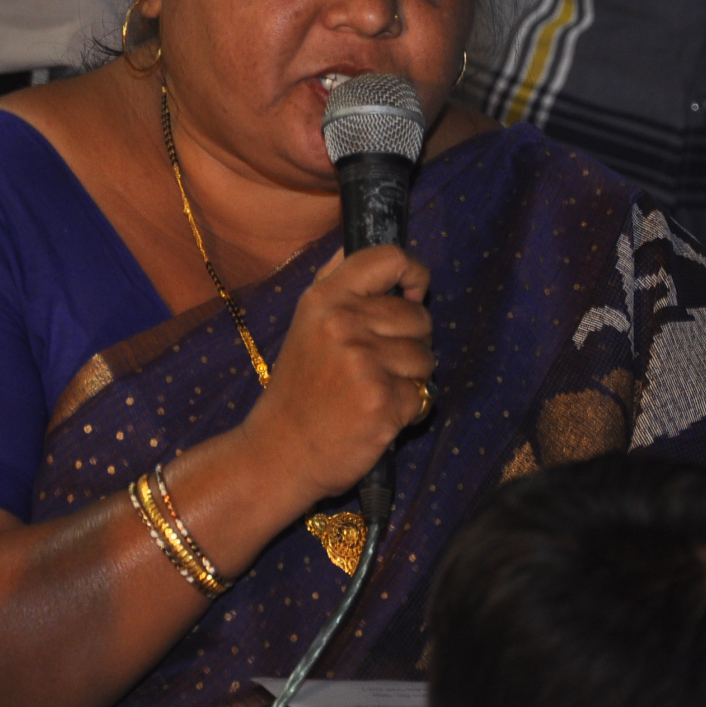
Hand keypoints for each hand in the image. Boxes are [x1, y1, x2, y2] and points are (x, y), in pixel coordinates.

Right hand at [241, 246, 434, 501]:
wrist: (279, 453)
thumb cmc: (299, 389)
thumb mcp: (305, 324)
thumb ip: (337, 284)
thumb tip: (373, 253)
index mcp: (324, 299)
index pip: (388, 258)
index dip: (413, 273)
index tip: (412, 294)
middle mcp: (343, 324)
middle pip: (418, 316)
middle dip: (410, 342)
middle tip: (375, 365)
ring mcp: (363, 363)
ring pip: (426, 357)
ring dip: (410, 377)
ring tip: (372, 390)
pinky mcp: (382, 402)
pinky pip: (423, 395)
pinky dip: (409, 409)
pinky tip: (377, 415)